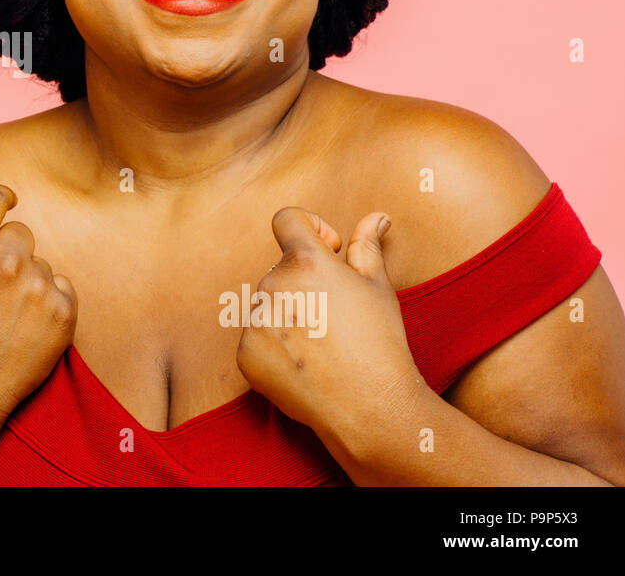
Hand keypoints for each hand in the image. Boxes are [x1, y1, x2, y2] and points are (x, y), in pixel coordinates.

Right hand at [0, 185, 77, 435]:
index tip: (7, 201)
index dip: (1, 198)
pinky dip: (48, 302)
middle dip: (7, 251)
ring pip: (40, 262)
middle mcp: (7, 260)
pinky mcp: (62, 311)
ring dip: (27, 279)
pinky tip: (24, 325)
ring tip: (2, 314)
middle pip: (20, 232)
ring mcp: (37, 286)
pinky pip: (62, 287)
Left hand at [234, 208, 426, 447]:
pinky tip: (306, 364)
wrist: (369, 406)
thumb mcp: (378, 287)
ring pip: (268, 304)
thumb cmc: (380, 342)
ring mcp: (253, 321)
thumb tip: (375, 217)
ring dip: (289, 314)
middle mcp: (271, 285)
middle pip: (281, 268)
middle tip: (337, 315)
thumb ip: (366, 246)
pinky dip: (276, 345)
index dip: (311, 226)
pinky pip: (256, 337)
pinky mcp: (244, 353)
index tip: (330, 249)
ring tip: (323, 344)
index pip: (287, 219)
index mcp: (304, 261)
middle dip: (305, 282)